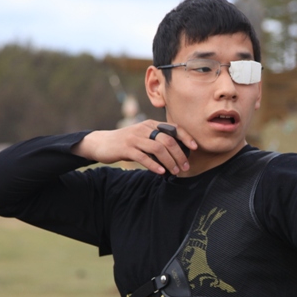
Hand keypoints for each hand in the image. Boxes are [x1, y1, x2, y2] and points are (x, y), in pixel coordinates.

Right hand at [71, 121, 195, 175]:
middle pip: (168, 140)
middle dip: (180, 155)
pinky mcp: (126, 148)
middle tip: (186, 167)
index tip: (195, 147)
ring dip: (170, 161)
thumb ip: (157, 140)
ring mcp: (135, 138)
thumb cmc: (126, 142)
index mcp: (150, 124)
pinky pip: (143, 157)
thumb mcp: (143, 136)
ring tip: (176, 172)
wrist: (102, 143)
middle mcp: (144, 129)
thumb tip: (176, 152)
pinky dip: (154, 165)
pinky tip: (161, 172)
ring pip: (158, 149)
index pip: (173, 128)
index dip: (186, 137)